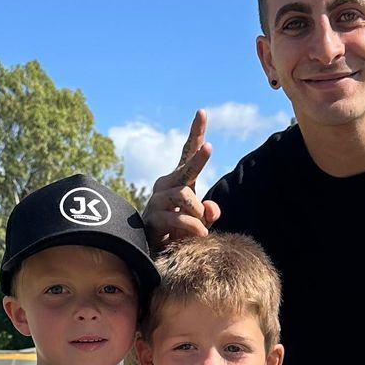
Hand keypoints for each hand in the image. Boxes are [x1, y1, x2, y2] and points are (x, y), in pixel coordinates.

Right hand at [144, 110, 220, 250]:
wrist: (157, 253)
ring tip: (201, 227)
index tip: (202, 112)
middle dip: (199, 159)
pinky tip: (201, 234)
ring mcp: (157, 200)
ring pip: (183, 195)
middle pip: (186, 169)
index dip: (196, 134)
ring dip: (197, 211)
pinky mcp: (153, 218)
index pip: (188, 154)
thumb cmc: (181, 233)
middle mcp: (166, 185)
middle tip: (209, 148)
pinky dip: (192, 226)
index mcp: (179, 181)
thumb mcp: (201, 222)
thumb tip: (211, 208)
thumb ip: (209, 213)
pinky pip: (177, 217)